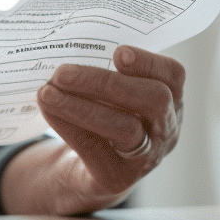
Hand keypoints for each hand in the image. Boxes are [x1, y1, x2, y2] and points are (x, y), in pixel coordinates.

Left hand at [0, 45, 183, 215]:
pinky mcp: (117, 178)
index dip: (149, 62)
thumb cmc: (102, 115)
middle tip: (63, 72)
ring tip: (47, 91)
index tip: (118, 52)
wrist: (87, 171)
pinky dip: (69, 126)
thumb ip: (104, 69)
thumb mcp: (112, 92)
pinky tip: (48, 109)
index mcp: (170, 99)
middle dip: (106, 83)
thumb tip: (69, 40)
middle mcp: (165, 129)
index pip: (173, 76)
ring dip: (81, 106)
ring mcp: (145, 157)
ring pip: (124, 129)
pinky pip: (95, 150)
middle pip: (152, 101)